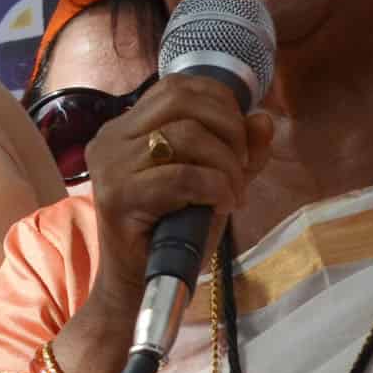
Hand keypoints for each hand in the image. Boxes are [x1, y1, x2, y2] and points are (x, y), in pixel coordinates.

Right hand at [77, 74, 272, 316]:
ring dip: (226, 163)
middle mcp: (110, 139)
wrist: (138, 285)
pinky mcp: (118, 196)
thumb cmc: (173, 234)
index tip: (238, 140)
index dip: (220, 102)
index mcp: (124, 129)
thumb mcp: (214, 182)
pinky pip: (183, 176)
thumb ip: (239, 150)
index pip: (177, 87)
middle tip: (241, 167)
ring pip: (186, 135)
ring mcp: (110, 167)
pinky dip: (216, 187)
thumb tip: (262, 120)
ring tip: (233, 192)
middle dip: (228, 129)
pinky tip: (224, 205)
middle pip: (183, 101)